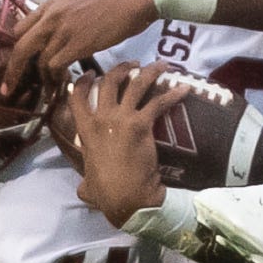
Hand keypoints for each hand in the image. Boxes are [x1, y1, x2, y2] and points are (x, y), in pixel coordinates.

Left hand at [7, 0, 158, 94]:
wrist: (132, 0)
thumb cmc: (111, 1)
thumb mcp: (77, 2)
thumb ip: (60, 16)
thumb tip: (51, 36)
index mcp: (50, 3)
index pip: (20, 28)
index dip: (16, 49)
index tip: (15, 65)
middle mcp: (51, 15)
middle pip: (20, 47)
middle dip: (12, 71)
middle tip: (9, 89)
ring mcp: (62, 29)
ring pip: (39, 61)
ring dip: (42, 78)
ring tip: (49, 88)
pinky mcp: (76, 43)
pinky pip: (55, 66)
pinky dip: (55, 78)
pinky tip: (61, 83)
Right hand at [49, 61, 191, 226]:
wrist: (126, 198)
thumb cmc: (106, 193)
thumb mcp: (86, 184)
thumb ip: (84, 179)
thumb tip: (84, 187)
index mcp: (85, 131)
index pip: (78, 98)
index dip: (84, 81)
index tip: (90, 72)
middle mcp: (101, 119)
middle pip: (109, 82)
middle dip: (121, 68)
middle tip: (133, 64)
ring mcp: (121, 119)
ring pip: (135, 84)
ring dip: (149, 71)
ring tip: (160, 65)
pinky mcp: (141, 123)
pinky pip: (159, 101)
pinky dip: (173, 93)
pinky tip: (184, 88)